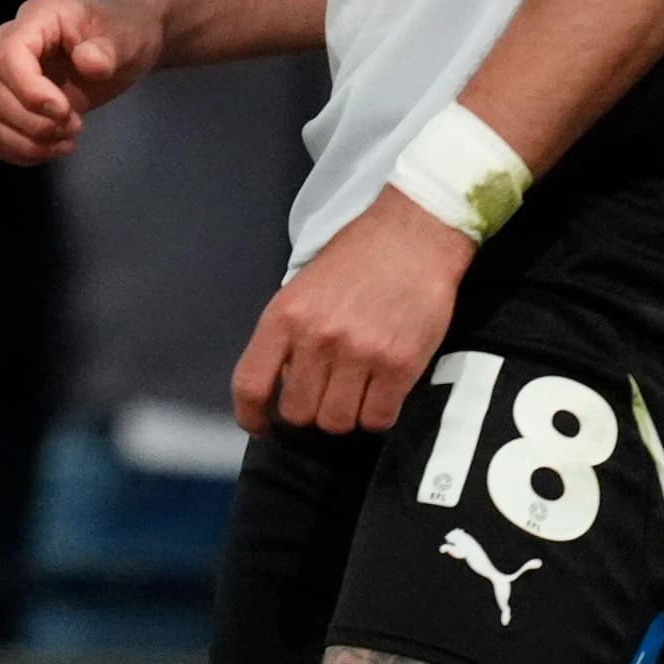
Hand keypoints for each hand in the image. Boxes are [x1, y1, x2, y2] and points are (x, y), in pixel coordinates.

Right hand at [0, 0, 164, 163]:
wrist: (122, 44)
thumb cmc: (121, 31)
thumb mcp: (124, 36)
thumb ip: (106, 49)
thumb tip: (88, 63)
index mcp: (34, 21)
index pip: (9, 57)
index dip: (29, 90)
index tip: (65, 111)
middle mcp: (8, 46)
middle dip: (34, 122)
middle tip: (75, 126)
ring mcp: (5, 76)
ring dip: (25, 141)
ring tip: (65, 142)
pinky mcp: (9, 103)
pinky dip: (18, 150)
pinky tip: (51, 149)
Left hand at [231, 188, 473, 434]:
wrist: (412, 237)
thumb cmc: (356, 259)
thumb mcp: (302, 289)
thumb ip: (288, 335)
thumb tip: (283, 382)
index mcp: (283, 317)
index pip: (250, 384)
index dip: (251, 416)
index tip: (261, 426)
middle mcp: (316, 340)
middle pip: (298, 413)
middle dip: (309, 412)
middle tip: (325, 396)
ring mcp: (359, 355)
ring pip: (338, 422)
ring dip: (345, 416)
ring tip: (355, 393)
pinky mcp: (399, 366)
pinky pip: (379, 418)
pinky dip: (377, 415)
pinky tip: (381, 395)